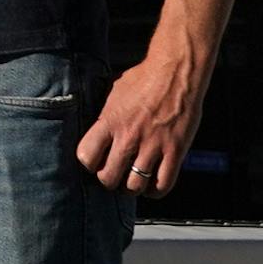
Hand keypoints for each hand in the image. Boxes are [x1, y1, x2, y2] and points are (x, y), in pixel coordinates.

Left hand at [75, 53, 204, 198]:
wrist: (176, 72)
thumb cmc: (143, 78)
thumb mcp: (113, 92)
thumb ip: (105, 116)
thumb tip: (96, 132)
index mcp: (109, 121)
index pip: (86, 156)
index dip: (89, 164)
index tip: (95, 162)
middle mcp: (129, 136)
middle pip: (108, 178)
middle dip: (109, 180)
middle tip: (114, 175)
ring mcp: (153, 146)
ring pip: (135, 186)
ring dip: (132, 188)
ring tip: (133, 181)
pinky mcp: (175, 152)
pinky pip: (163, 185)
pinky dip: (155, 191)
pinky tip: (152, 184)